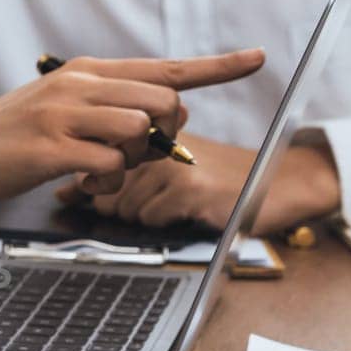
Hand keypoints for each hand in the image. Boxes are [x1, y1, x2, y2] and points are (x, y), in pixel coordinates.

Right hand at [0, 50, 264, 206]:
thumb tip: (151, 128)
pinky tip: (79, 182)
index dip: (216, 65)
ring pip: (141, 131)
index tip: (256, 57)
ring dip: (132, 162)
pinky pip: (111, 165)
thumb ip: (104, 110)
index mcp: (86, 71)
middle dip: (162, 137)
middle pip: (163, 103)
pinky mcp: (53, 148)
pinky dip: (106, 182)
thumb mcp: (56, 108)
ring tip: (97, 172)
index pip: (165, 66)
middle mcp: (80, 84)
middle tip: (129, 158)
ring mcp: (66, 114)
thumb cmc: (6, 140)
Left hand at [59, 135, 340, 232]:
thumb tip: (67, 190)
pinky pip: (149, 215)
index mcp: (154, 129)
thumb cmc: (221, 179)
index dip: (89, 179)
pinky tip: (184, 210)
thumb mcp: (169, 170)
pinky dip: (163, 221)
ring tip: (173, 204)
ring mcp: (174, 162)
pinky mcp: (189, 187)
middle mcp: (161, 138)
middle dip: (115, 201)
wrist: (282, 182)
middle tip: (151, 199)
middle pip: (107, 183)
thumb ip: (121, 175)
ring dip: (143, 213)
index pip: (101, 155)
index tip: (72, 193)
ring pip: (125, 202)